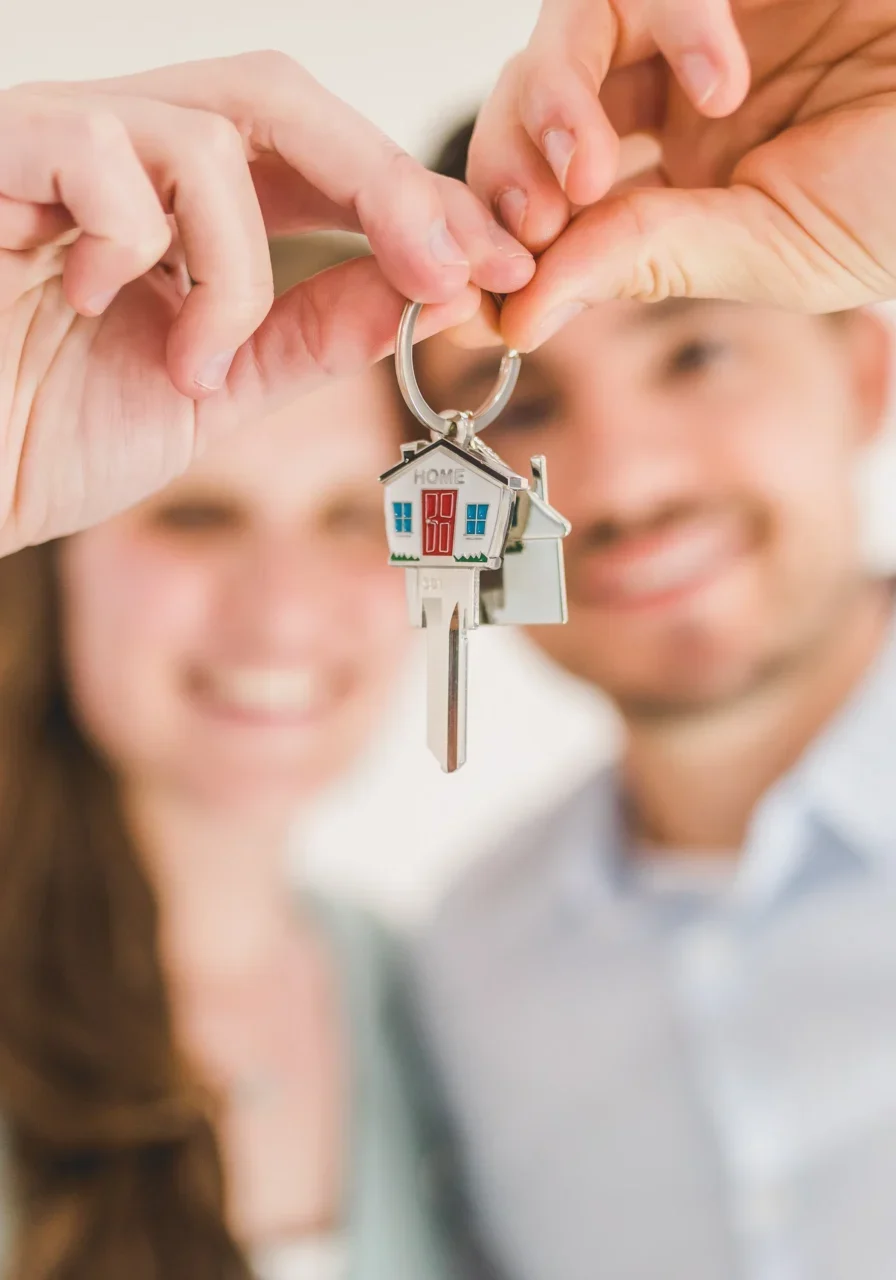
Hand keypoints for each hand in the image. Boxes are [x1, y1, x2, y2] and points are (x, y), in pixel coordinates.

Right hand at [0, 53, 534, 552]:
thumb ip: (311, 334)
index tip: (499, 265)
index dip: (415, 203)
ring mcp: (58, 144)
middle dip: (383, 184)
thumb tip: (427, 289)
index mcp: (184, 208)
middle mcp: (127, 155)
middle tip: (448, 266)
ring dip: (235, 265)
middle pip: (280, 99)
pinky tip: (95, 306)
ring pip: (206, 132)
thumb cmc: (45, 433)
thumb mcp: (215, 390)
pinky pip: (99, 149)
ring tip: (197, 363)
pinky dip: (131, 239)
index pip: (319, 162)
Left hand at [471, 0, 895, 348]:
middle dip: (505, 174)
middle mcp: (663, 103)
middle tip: (528, 225)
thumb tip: (517, 323)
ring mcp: (686, 25)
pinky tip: (725, 77)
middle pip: (524, 116)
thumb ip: (646, 262)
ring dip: (554, 107)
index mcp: (670, 186)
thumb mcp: (770, 249)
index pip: (544, 206)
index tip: (471, 294)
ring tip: (592, 172)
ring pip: (560, 40)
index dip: (494, 242)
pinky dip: (670, 21)